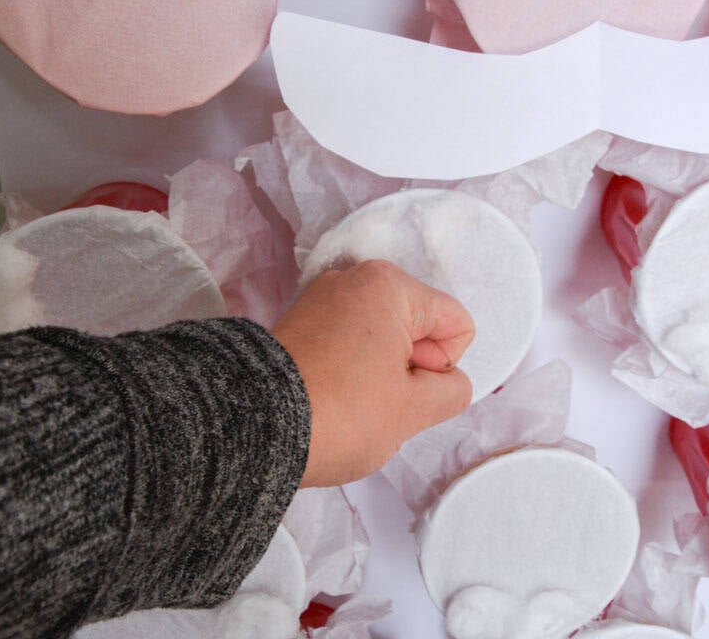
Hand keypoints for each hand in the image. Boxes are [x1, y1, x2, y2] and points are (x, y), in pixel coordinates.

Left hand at [273, 260, 474, 487]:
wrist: (252, 430)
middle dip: (409, 370)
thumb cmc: (341, 414)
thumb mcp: (414, 410)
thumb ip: (452, 390)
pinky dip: (348, 371)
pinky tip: (330, 397)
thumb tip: (445, 380)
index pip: (456, 327)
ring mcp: (320, 299)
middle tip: (378, 402)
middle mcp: (353, 279)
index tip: (405, 390)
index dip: (442, 369)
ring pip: (382, 341)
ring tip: (349, 403)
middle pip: (417, 329)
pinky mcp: (296, 324)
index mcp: (389, 285)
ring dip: (379, 374)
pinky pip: (347, 345)